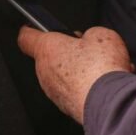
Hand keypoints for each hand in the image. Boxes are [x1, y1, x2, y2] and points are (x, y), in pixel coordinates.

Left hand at [17, 26, 133, 123]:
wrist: (109, 102)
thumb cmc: (100, 69)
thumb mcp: (101, 35)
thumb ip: (89, 34)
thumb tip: (90, 39)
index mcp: (47, 49)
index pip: (26, 37)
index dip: (30, 30)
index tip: (32, 28)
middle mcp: (44, 71)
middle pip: (48, 57)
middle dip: (65, 52)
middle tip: (84, 50)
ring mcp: (52, 91)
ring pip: (60, 76)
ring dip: (75, 72)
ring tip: (98, 70)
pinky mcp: (64, 106)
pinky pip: (70, 92)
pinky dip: (82, 88)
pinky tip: (100, 85)